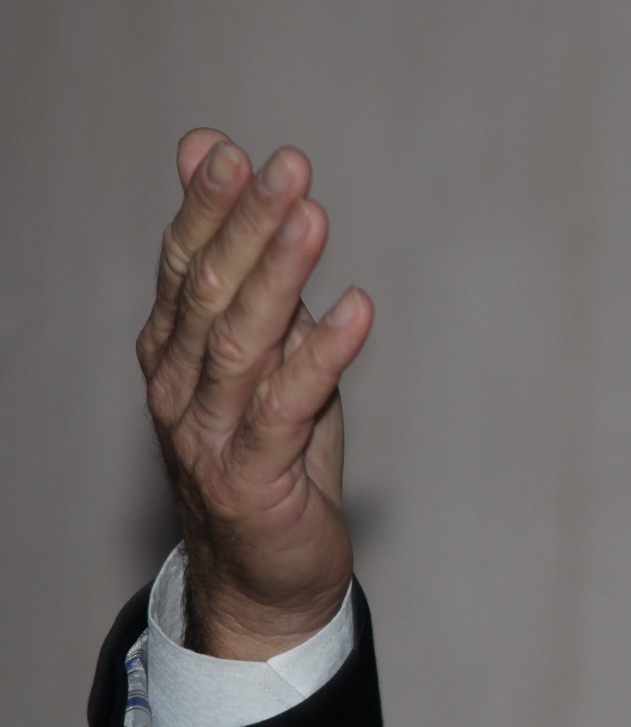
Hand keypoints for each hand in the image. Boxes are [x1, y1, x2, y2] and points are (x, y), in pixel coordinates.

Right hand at [135, 129, 371, 659]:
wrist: (267, 574)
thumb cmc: (273, 451)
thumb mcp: (264, 351)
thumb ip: (246, 266)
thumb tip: (215, 161)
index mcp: (176, 348)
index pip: (184, 263)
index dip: (208, 206)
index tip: (235, 151)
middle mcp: (180, 385)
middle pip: (210, 290)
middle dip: (247, 223)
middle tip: (286, 165)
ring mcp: (209, 433)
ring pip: (241, 340)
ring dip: (279, 274)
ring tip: (312, 216)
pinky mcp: (253, 476)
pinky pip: (288, 406)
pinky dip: (322, 354)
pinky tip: (357, 310)